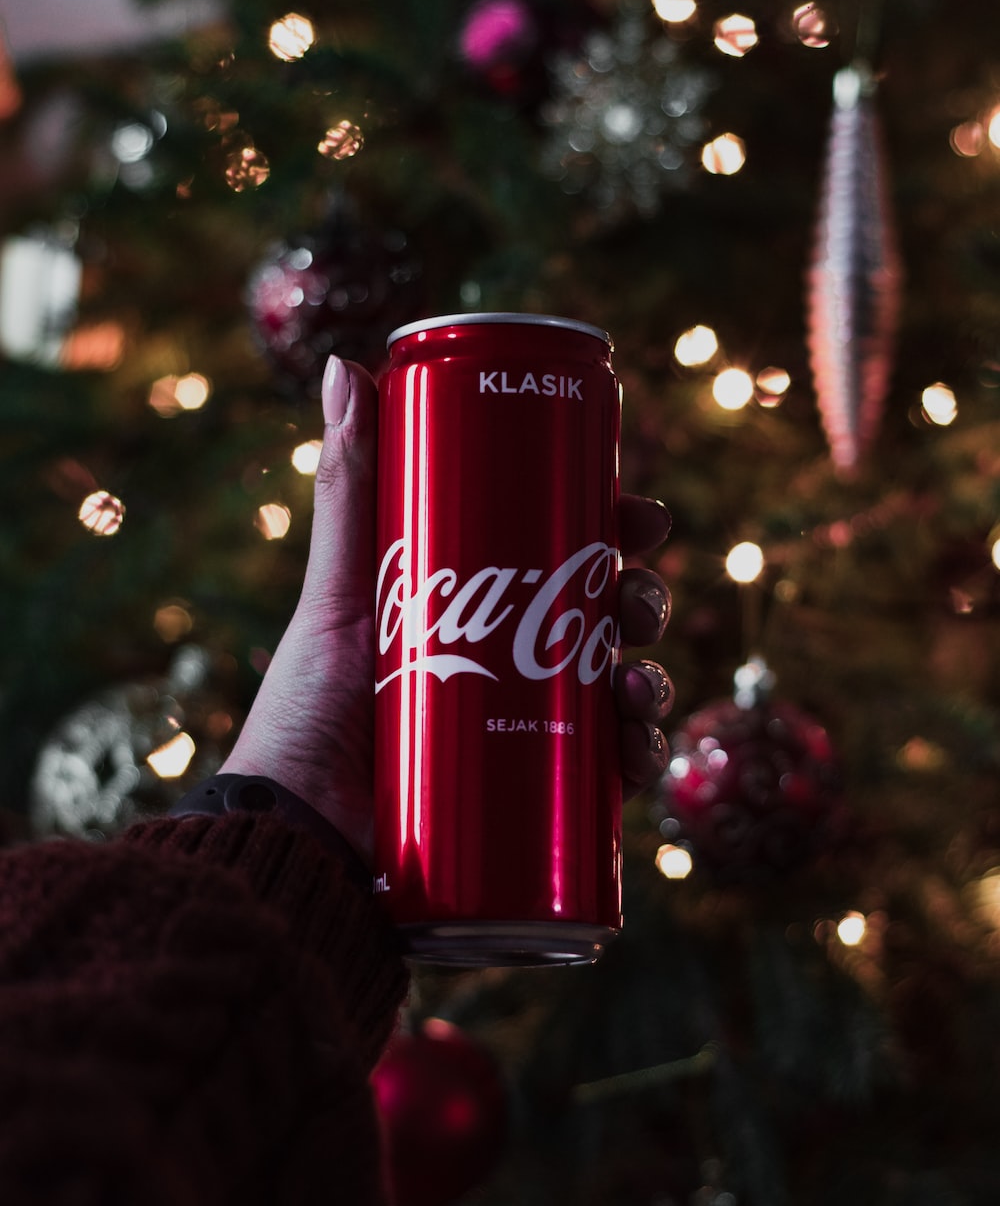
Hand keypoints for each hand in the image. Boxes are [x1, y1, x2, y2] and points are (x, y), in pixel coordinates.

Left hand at [223, 356, 672, 863]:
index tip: (637, 512)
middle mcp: (511, 667)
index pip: (563, 555)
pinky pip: (610, 777)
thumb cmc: (304, 713)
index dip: (612, 530)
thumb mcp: (339, 594)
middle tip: (636, 599)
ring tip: (634, 680)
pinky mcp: (538, 806)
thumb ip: (348, 488)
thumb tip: (344, 364)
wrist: (295, 841)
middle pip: (604, 619)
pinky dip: (638, 758)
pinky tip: (635, 748)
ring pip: (621, 692)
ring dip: (653, 678)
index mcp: (476, 610)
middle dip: (642, 600)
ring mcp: (526, 734)